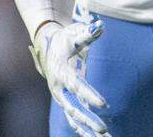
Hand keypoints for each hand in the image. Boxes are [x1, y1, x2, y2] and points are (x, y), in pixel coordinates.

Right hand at [32, 20, 110, 136]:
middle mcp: (58, 89)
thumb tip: (99, 26)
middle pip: (73, 108)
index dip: (89, 95)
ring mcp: (62, 97)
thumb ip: (87, 32)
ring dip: (88, 130)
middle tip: (104, 129)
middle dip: (88, 120)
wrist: (48, 46)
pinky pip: (75, 120)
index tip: (104, 104)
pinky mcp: (67, 102)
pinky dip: (85, 130)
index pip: (76, 86)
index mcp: (60, 72)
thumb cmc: (64, 38)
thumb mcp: (73, 33)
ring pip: (74, 119)